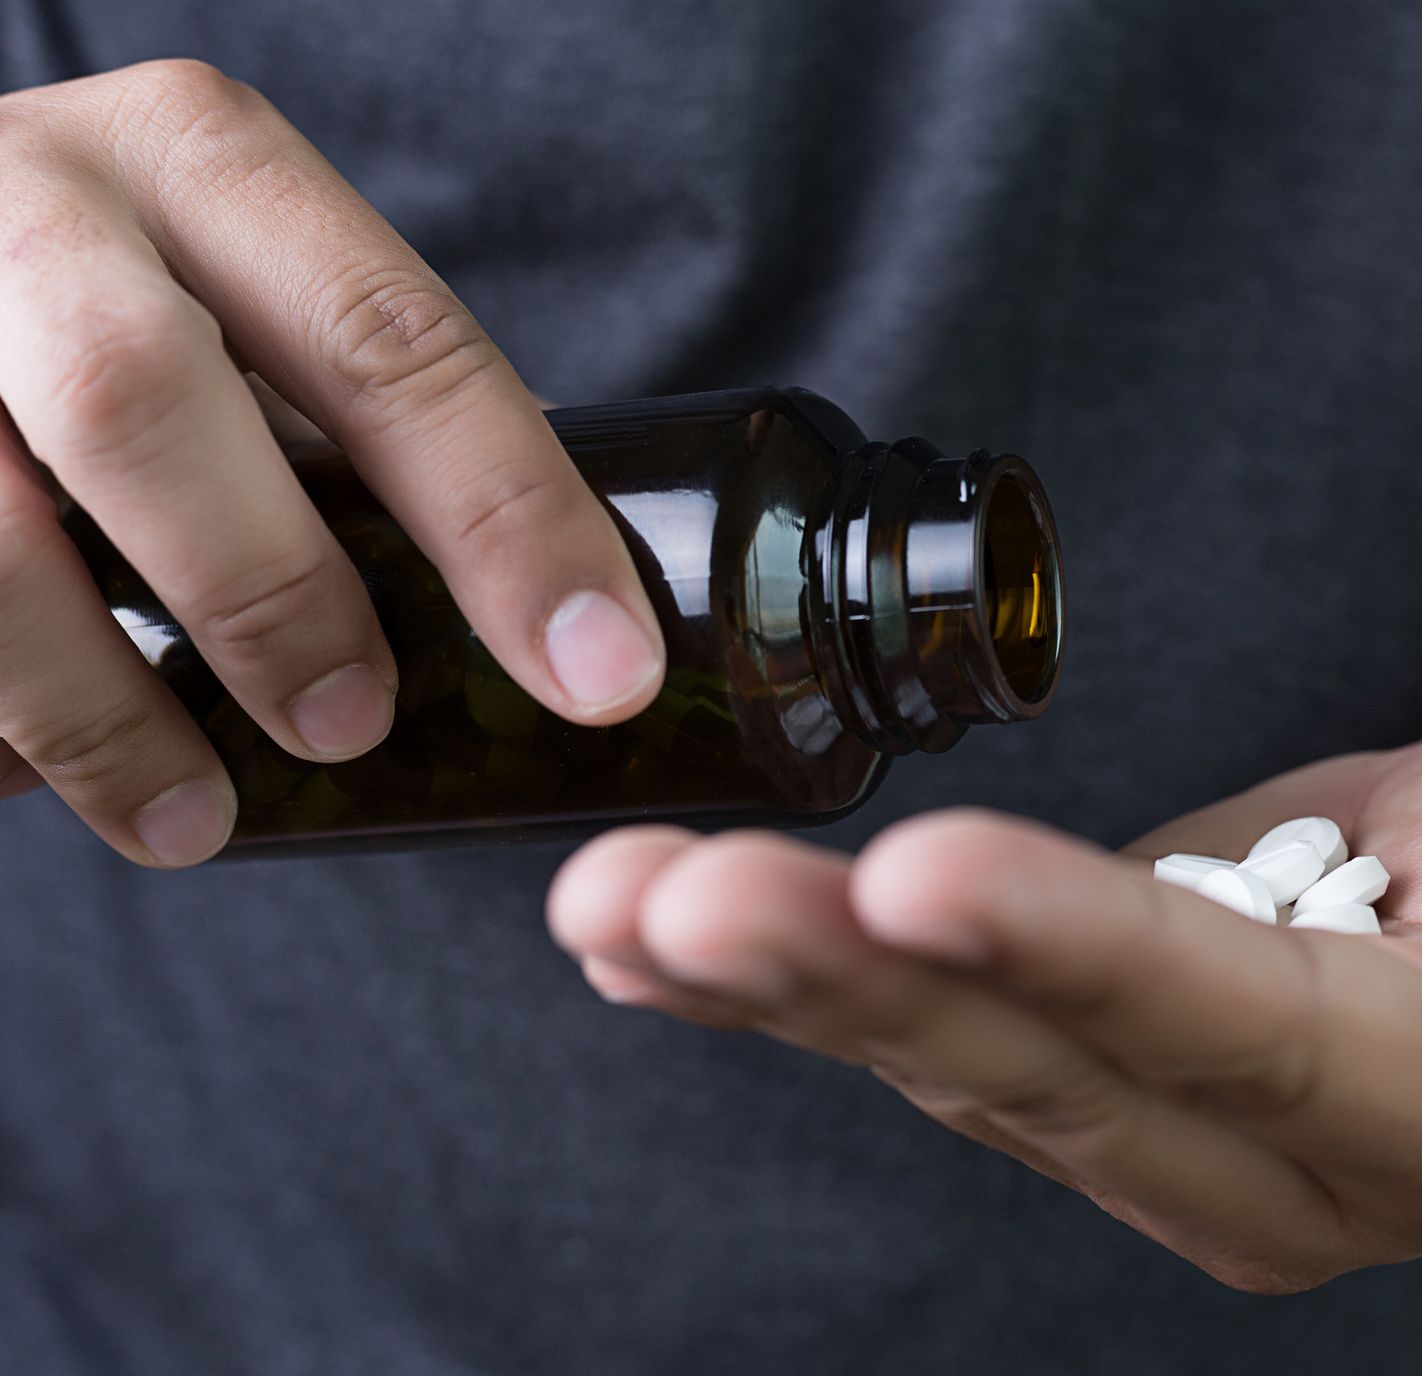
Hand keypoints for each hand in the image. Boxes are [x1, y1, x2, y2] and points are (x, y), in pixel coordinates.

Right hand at [0, 61, 663, 863]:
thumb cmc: (131, 300)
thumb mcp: (253, 307)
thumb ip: (366, 425)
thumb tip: (565, 614)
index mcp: (202, 162)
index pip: (390, 339)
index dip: (507, 518)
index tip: (602, 673)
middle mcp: (36, 198)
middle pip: (141, 394)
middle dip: (267, 590)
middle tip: (351, 728)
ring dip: (102, 708)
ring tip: (196, 821)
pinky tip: (46, 778)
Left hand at [546, 675, 1421, 1291]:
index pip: (1238, 1030)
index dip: (1086, 957)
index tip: (927, 877)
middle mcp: (1271, 1156)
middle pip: (1046, 1062)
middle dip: (858, 980)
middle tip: (692, 893)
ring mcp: (1156, 1124)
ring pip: (945, 1058)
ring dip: (769, 984)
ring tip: (616, 907)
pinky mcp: (1078, 1063)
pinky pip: (916, 1024)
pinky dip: (778, 978)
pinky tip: (637, 930)